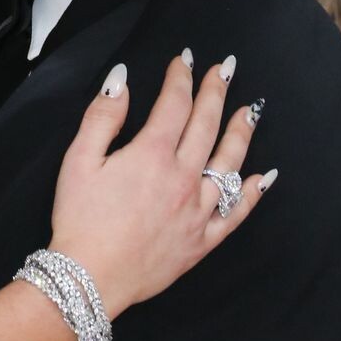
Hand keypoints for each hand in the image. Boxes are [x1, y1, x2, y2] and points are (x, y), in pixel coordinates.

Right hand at [48, 55, 270, 318]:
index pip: (175, 104)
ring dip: (241, 134)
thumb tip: (121, 80)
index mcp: (152, 155)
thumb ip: (103, 116)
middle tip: (226, 70)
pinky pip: (234, 214)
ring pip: (228, 164)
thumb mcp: (78, 159)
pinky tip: (261, 178)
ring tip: (251, 111)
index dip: (181, 78)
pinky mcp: (201, 241)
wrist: (90, 279)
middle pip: (207, 126)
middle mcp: (182, 178)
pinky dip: (251, 194)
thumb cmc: (80, 218)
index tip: (184, 60)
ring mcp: (196, 211)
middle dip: (216, 93)